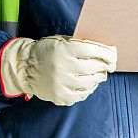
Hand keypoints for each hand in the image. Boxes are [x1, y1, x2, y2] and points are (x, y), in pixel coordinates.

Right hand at [0, 35, 116, 105]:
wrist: (24, 66)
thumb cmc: (45, 50)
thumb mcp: (60, 41)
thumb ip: (79, 44)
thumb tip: (104, 51)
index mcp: (64, 49)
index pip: (92, 50)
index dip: (106, 53)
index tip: (113, 55)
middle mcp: (63, 66)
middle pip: (94, 67)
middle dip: (105, 66)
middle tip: (108, 65)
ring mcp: (61, 83)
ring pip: (90, 83)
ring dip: (98, 78)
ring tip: (99, 75)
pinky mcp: (60, 96)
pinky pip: (81, 95)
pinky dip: (88, 90)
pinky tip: (88, 84)